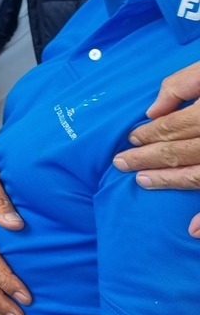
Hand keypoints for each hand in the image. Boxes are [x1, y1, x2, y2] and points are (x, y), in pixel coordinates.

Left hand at [114, 61, 199, 235]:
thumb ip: (182, 84)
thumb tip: (153, 111)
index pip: (174, 126)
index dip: (150, 134)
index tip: (131, 138)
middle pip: (183, 152)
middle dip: (149, 158)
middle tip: (121, 163)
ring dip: (170, 181)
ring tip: (143, 181)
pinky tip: (193, 230)